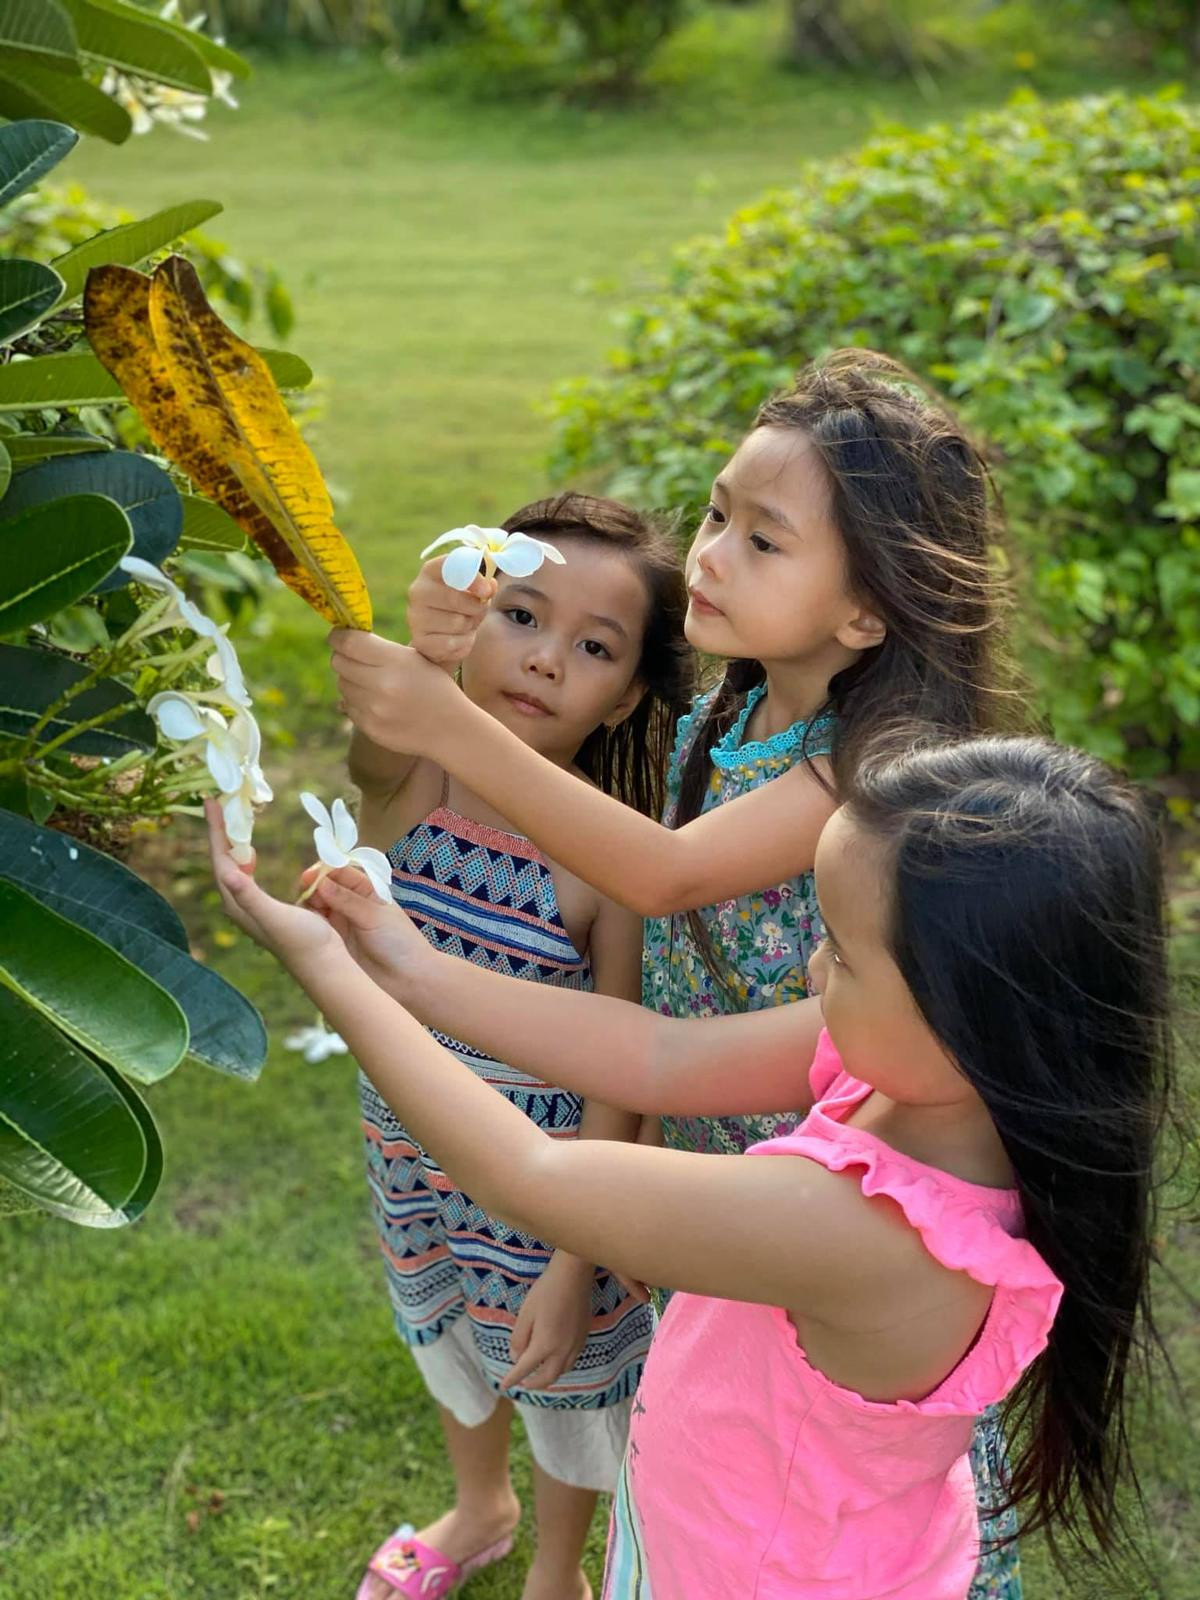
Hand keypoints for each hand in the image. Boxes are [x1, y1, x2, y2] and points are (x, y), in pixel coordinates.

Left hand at [205, 800, 344, 977]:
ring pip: (233, 866)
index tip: (211, 802)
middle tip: (218, 803)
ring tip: (231, 822)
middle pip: (222, 860)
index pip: (220, 859)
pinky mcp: (264, 907)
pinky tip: (251, 854)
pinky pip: (247, 874)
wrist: (321, 963)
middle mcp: (239, 903)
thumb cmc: (301, 940)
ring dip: (231, 843)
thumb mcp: (274, 916)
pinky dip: (245, 857)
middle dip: (220, 831)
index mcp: (238, 902)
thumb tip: (227, 873)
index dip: (216, 829)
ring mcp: (250, 906)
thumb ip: (249, 895)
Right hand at [303, 865, 433, 1001]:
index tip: (309, 877)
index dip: (323, 871)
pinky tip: (302, 926)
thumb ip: (348, 900)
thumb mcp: (375, 917)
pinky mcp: (330, 942)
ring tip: (304, 911)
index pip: (340, 871)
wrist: (408, 980)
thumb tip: (321, 883)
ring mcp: (338, 922)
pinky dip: (306, 924)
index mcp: (365, 889)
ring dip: (307, 905)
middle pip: (322, 887)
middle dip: (312, 887)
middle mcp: (349, 903)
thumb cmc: (399, 942)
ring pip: (314, 906)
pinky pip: (313, 928)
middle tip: (305, 894)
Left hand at [329, 630, 459, 755]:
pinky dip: (357, 702)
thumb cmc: (435, 687)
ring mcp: (374, 709)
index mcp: (396, 662)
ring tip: (373, 683)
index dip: (338, 637)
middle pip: (339, 663)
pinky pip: (348, 707)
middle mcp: (382, 685)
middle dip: (343, 657)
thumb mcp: (416, 659)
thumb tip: (341, 643)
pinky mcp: (370, 728)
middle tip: (355, 658)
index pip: (349, 643)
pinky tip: (377, 702)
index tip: (338, 636)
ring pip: (342, 685)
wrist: (451, 729)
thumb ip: (381, 650)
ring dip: (351, 680)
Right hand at [408, 558, 495, 667]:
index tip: (487, 591)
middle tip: (478, 610)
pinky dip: (462, 643)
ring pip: (457, 623)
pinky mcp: (419, 640)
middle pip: (455, 598)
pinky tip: (457, 640)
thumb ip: (484, 586)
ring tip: (465, 624)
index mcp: (431, 571)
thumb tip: (490, 586)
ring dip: (469, 626)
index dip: (472, 578)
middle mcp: (418, 591)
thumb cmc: (460, 608)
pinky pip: (452, 643)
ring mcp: (415, 616)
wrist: (442, 638)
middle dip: (475, 607)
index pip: (451, 566)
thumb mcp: (475, 592)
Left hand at [501, 1251, 593, 1391]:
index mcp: (544, 1345)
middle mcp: (562, 1350)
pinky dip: (562, 1366)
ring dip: (550, 1376)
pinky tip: (557, 1358)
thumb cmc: (546, 1292)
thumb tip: (516, 1358)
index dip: (513, 1379)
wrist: (573, 1276)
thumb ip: (519, 1339)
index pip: (525, 1369)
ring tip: (540, 1374)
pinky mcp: (584, 1336)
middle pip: (548, 1377)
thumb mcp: (525, 1314)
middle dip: (534, 1384)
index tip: (504, 1386)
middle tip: (523, 1384)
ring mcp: (576, 1344)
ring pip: (563, 1370)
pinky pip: (572, 1360)